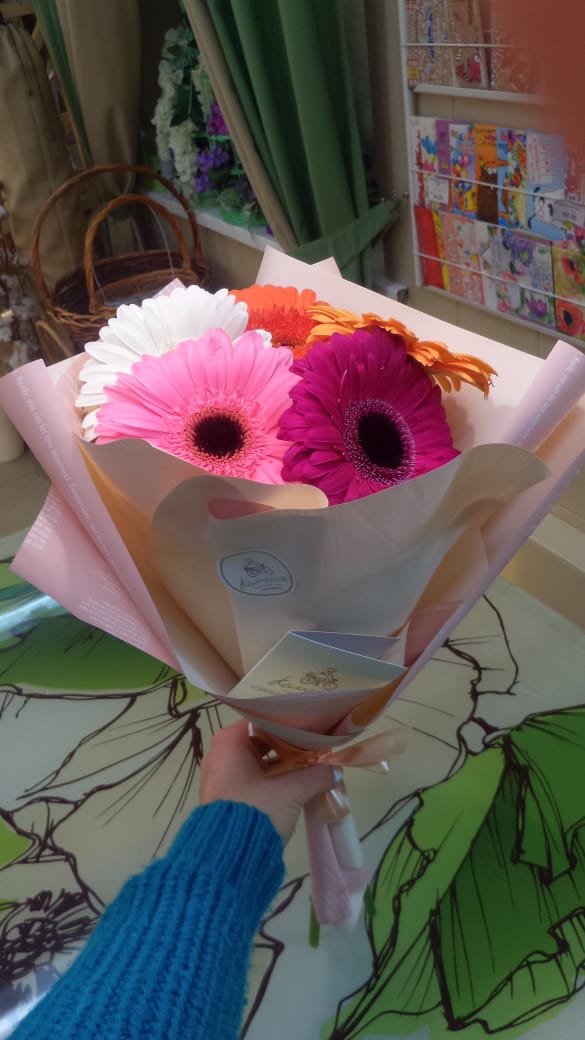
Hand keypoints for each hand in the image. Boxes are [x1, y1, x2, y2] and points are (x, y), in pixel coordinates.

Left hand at [199, 720, 336, 842]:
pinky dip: (272, 778)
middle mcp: (220, 754)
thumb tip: (335, 770)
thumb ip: (315, 776)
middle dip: (289, 745)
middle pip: (261, 740)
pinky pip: (252, 778)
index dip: (289, 722)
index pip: (263, 719)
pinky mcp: (225, 796)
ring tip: (310, 765)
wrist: (227, 859)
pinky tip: (295, 784)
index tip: (313, 726)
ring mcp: (220, 776)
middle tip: (316, 745)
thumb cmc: (255, 811)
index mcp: (229, 741)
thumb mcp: (290, 792)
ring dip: (282, 764)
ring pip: (257, 761)